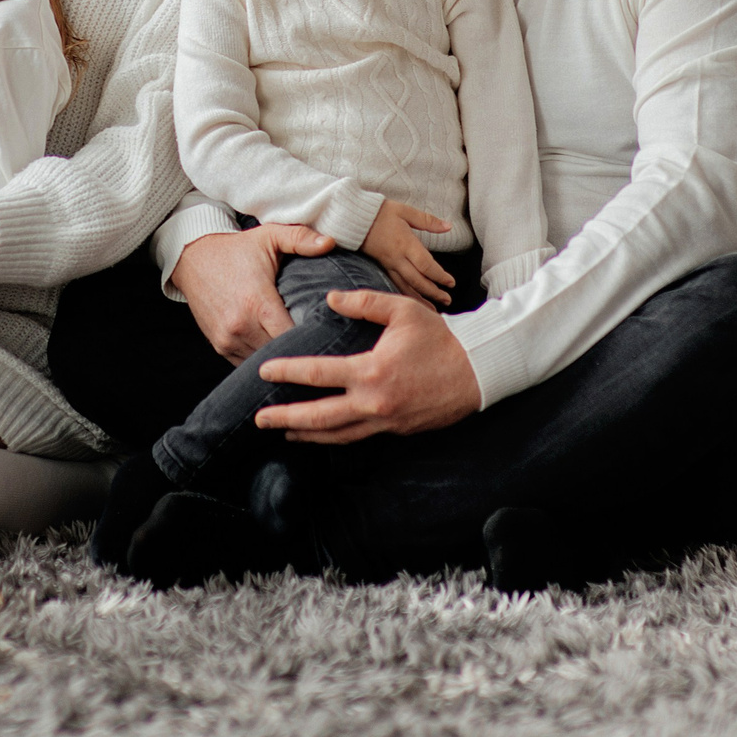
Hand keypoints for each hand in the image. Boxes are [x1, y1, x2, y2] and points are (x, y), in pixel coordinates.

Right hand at [172, 223, 337, 364]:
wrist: (192, 258)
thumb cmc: (235, 248)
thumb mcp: (268, 236)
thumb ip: (300, 238)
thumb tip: (331, 243)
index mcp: (258, 303)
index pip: (292, 336)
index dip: (311, 338)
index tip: (326, 334)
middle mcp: (241, 326)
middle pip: (280, 352)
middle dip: (300, 349)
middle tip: (320, 345)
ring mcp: (228, 339)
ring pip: (264, 362)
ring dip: (280, 357)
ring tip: (300, 351)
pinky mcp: (220, 345)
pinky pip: (247, 363)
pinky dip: (262, 359)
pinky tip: (276, 352)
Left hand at [253, 290, 480, 442]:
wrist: (477, 371)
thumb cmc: (440, 337)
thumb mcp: (402, 310)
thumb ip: (364, 302)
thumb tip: (331, 299)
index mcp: (371, 371)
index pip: (318, 375)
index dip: (287, 373)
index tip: (263, 372)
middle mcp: (374, 402)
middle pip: (319, 417)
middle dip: (286, 420)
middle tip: (259, 420)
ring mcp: (386, 421)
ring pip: (338, 434)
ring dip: (308, 435)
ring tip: (284, 433)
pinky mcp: (397, 429)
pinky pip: (359, 436)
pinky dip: (336, 437)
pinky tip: (323, 433)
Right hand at [359, 202, 455, 307]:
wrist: (351, 218)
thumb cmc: (379, 212)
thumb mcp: (405, 211)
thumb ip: (427, 221)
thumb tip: (448, 226)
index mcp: (405, 243)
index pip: (426, 265)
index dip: (440, 276)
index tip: (451, 283)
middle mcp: (397, 258)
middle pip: (418, 281)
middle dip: (434, 292)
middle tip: (447, 300)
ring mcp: (388, 264)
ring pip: (406, 287)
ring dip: (420, 298)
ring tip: (432, 308)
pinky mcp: (380, 267)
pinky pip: (394, 284)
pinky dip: (404, 295)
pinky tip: (411, 301)